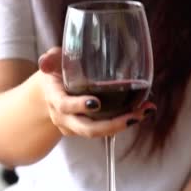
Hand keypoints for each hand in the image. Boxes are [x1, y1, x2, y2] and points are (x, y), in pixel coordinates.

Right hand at [38, 47, 155, 137]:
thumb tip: (45, 61)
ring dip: (123, 124)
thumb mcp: (53, 62)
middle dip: (111, 125)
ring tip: (146, 111)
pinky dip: (124, 121)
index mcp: (54, 99)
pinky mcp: (87, 129)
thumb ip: (51, 59)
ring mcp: (75, 127)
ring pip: (99, 132)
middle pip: (86, 128)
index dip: (79, 106)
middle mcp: (64, 118)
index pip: (65, 106)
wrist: (49, 95)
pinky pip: (105, 130)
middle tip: (134, 116)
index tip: (96, 103)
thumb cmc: (56, 74)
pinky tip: (143, 111)